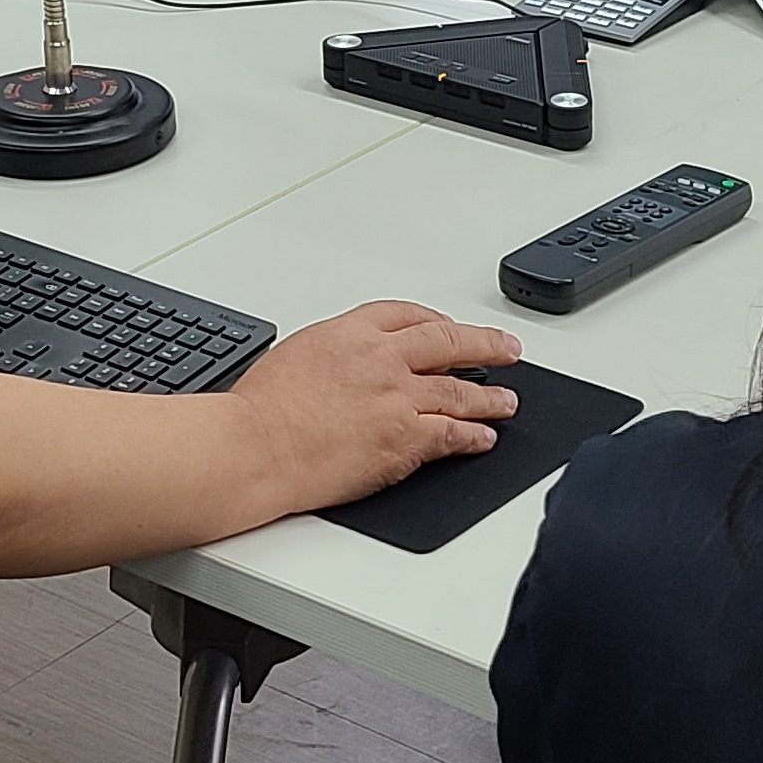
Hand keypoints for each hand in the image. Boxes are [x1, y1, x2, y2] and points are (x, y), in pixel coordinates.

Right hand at [230, 302, 522, 510]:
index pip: (408, 315)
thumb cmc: (260, 409)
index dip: (437, 322)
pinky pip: (451, 435)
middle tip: (507, 348)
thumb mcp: (296, 354)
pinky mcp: (404, 439)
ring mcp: (397, 398)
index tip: (449, 328)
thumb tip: (345, 363)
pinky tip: (483, 438)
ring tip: (506, 401)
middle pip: (449, 343)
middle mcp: (381, 358)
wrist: (255, 447)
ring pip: (459, 392)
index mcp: (351, 331)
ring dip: (489, 397)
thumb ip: (333, 353)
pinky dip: (472, 436)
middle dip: (484, 344)